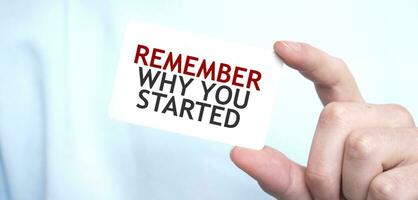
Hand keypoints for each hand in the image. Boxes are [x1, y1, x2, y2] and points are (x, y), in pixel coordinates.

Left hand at [230, 41, 417, 199]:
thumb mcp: (307, 189)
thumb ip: (278, 172)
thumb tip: (239, 153)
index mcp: (355, 120)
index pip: (334, 78)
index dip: (310, 60)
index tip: (280, 48)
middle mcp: (384, 118)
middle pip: (334, 116)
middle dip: (322, 167)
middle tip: (335, 193)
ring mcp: (410, 139)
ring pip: (359, 148)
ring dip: (348, 190)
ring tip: (361, 198)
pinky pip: (383, 185)